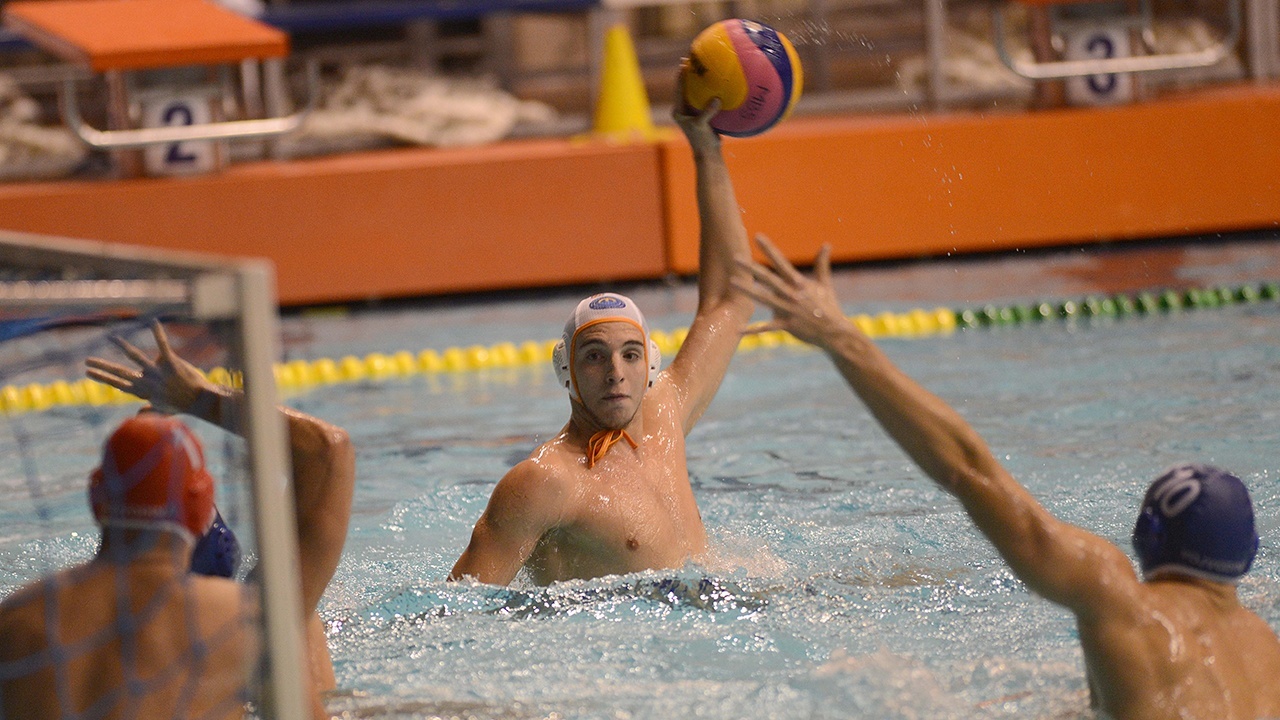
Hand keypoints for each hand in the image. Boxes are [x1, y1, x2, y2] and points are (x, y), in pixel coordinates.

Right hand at [85, 321, 219, 415]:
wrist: (200, 401)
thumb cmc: (182, 405)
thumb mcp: (162, 411)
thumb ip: (148, 411)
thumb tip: (136, 414)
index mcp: (144, 392)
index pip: (118, 384)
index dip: (103, 378)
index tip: (88, 372)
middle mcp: (147, 381)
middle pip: (120, 372)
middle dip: (102, 366)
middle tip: (86, 361)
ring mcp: (158, 372)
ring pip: (136, 356)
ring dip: (122, 346)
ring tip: (111, 337)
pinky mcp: (171, 362)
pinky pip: (162, 345)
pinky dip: (157, 333)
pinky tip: (153, 321)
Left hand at [672, 60, 721, 152]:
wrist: (707, 153)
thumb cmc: (701, 141)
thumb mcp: (702, 125)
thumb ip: (707, 112)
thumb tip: (716, 99)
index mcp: (679, 111)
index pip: (679, 89)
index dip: (681, 76)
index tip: (684, 63)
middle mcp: (683, 110)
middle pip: (684, 88)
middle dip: (687, 74)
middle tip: (690, 59)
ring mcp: (692, 112)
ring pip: (694, 93)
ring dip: (697, 81)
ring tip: (702, 67)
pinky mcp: (701, 114)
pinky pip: (704, 99)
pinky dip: (708, 91)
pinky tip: (716, 83)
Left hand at [732, 234, 851, 347]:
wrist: (835, 332)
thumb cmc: (829, 307)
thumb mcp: (825, 284)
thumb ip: (822, 264)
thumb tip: (826, 244)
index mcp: (799, 283)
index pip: (781, 262)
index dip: (769, 249)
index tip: (757, 236)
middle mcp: (792, 294)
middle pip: (768, 278)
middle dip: (752, 268)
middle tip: (735, 258)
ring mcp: (789, 310)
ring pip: (764, 299)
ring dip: (748, 291)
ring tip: (732, 282)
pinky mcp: (787, 326)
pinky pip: (767, 328)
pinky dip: (753, 329)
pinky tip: (738, 329)